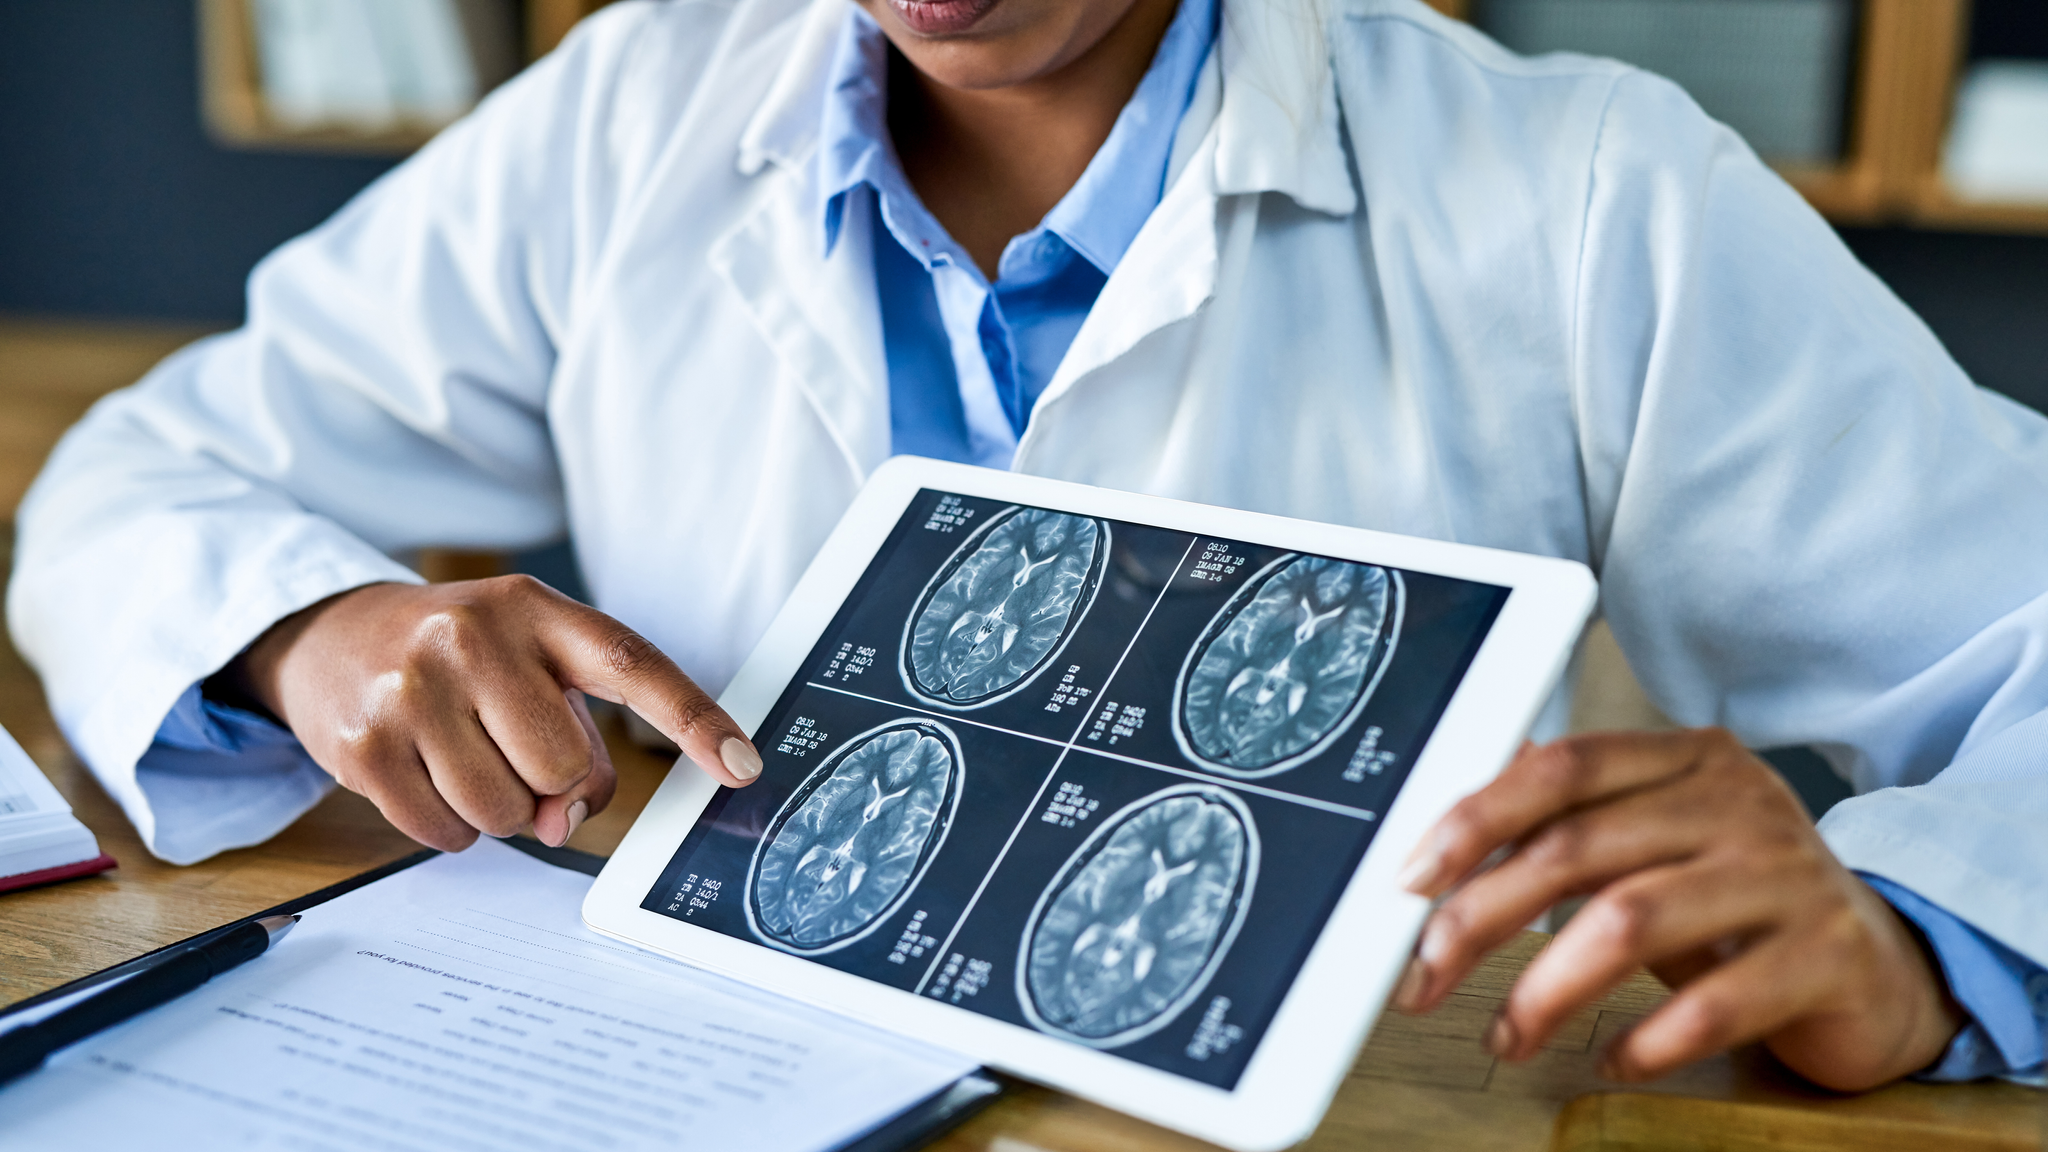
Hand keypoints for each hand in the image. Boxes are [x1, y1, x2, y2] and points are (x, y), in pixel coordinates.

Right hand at [230, 576, 762, 851]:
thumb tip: (562, 822)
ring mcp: (411, 689)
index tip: (743, 767)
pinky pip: (446, 833)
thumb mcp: (530, 665)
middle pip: (563, 766)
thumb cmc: (462, 660)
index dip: (693, 720)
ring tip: (465, 755)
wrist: (335, 638)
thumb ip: (577, 738)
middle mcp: (472, 637)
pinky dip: (450, 826)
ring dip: (499, 808)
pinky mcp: (363, 745)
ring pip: (506, 810)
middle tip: (514, 750)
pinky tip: (428, 776)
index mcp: (535, 610)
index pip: (630, 664)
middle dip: (551, 782)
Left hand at [1391, 729, 1964, 1090]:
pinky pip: (1715, 1002)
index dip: (1477, 818)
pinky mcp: (1825, 954)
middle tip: (1425, 972)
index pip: (1563, 767)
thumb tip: (1448, 825)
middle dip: (1481, 916)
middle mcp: (1737, 804)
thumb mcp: (1657, 841)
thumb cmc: (1743, 900)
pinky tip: (1611, 1058)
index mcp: (1685, 760)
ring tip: (1507, 1036)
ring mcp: (1785, 876)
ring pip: (1631, 921)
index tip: (1412, 877)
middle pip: (1578, 849)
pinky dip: (1646, 1039)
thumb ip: (1570, 821)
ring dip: (1546, 988)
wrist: (1883, 963)